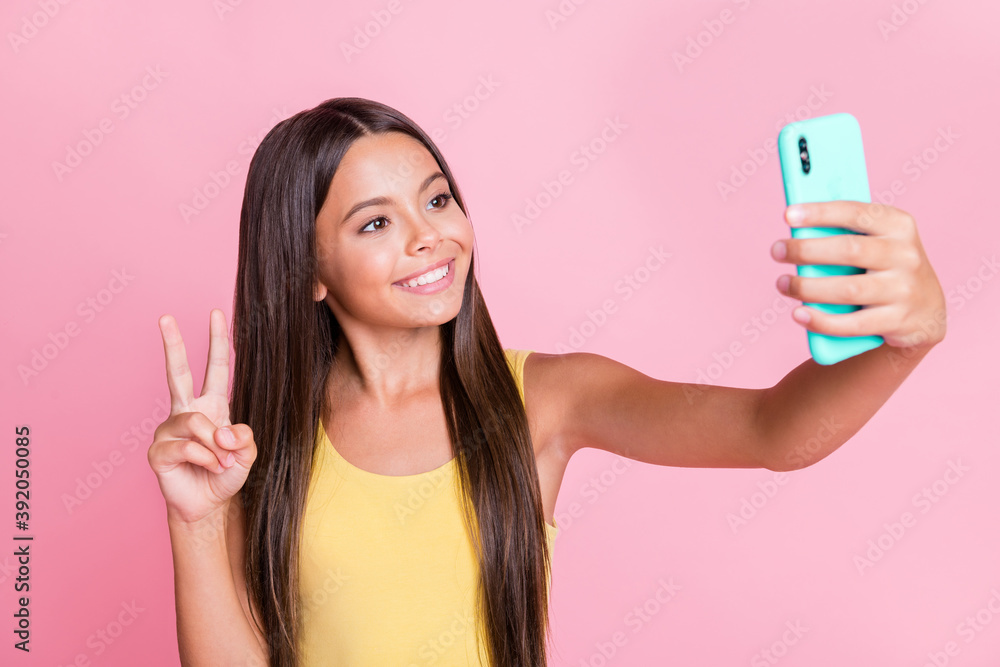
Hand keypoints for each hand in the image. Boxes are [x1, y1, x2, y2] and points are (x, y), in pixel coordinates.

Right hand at [147, 309, 257, 525]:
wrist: (209, 505)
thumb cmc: (226, 475)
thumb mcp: (248, 454)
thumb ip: (245, 438)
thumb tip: (223, 430)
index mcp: (212, 406)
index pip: (215, 368)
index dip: (217, 341)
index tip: (216, 313)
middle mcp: (187, 411)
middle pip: (178, 372)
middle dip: (173, 344)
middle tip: (165, 317)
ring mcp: (168, 429)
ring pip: (194, 422)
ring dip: (215, 445)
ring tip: (222, 462)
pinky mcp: (158, 450)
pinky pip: (186, 446)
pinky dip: (205, 458)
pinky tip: (208, 467)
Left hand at [770, 201, 946, 349]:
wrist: (925, 311)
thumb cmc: (884, 267)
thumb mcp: (877, 241)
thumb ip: (845, 233)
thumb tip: (796, 232)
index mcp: (898, 225)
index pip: (856, 212)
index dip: (820, 212)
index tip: (788, 214)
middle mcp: (906, 254)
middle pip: (849, 250)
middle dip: (806, 250)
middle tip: (777, 250)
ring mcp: (904, 289)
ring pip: (848, 289)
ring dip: (808, 288)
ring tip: (782, 284)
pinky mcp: (898, 321)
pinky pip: (853, 324)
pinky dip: (821, 320)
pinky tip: (799, 314)